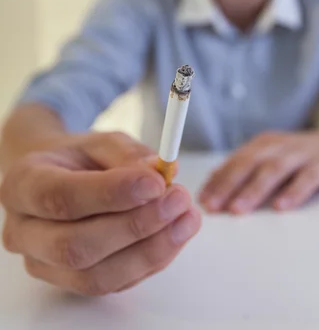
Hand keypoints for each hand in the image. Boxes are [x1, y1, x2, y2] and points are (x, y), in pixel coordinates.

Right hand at [1, 131, 200, 294]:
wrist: (60, 179)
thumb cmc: (79, 159)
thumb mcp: (101, 143)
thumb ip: (127, 154)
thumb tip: (158, 171)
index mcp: (23, 184)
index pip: (60, 196)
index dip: (110, 193)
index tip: (156, 182)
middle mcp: (23, 232)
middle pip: (75, 246)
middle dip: (135, 226)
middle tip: (179, 199)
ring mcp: (44, 265)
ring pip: (96, 276)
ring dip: (150, 250)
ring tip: (187, 218)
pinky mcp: (71, 283)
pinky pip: (114, 283)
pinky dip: (151, 261)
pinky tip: (175, 234)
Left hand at [199, 127, 318, 213]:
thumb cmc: (305, 156)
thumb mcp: (274, 156)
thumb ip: (248, 168)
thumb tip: (214, 184)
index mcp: (263, 145)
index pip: (234, 161)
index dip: (216, 180)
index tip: (200, 201)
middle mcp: (279, 146)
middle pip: (249, 164)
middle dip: (227, 185)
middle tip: (212, 207)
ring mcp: (302, 154)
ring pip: (274, 170)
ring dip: (254, 190)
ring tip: (238, 209)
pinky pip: (307, 178)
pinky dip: (294, 191)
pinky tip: (282, 207)